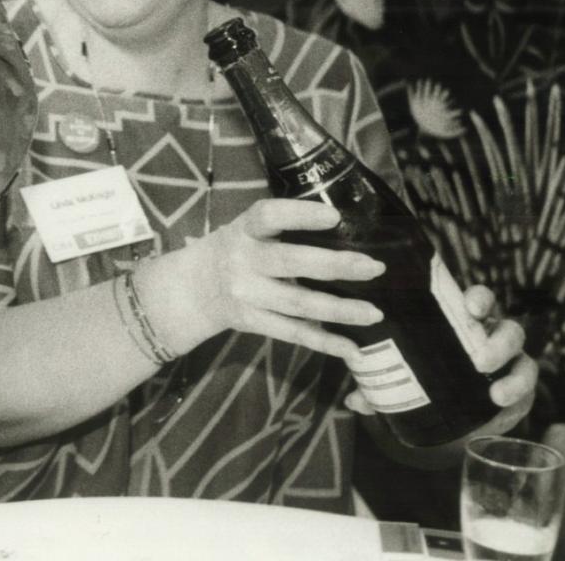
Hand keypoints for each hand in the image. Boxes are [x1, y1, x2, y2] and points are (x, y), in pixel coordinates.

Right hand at [186, 198, 384, 359]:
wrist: (190, 288)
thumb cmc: (233, 250)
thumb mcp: (245, 229)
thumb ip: (282, 227)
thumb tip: (347, 227)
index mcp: (244, 230)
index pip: (269, 215)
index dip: (301, 215)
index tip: (335, 217)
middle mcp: (243, 261)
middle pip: (292, 262)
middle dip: (336, 265)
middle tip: (374, 268)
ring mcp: (247, 295)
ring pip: (299, 304)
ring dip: (340, 310)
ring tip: (374, 313)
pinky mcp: (252, 322)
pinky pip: (293, 333)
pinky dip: (325, 342)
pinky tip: (353, 348)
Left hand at [344, 284, 537, 428]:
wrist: (455, 411)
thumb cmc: (427, 375)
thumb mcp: (403, 375)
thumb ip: (379, 385)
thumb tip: (355, 400)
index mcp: (461, 321)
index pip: (477, 300)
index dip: (478, 298)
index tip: (470, 306)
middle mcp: (488, 334)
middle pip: (506, 325)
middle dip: (499, 340)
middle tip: (480, 360)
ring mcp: (507, 359)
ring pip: (522, 355)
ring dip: (511, 371)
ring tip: (495, 392)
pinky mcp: (519, 384)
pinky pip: (527, 383)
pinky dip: (518, 392)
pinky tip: (501, 401)